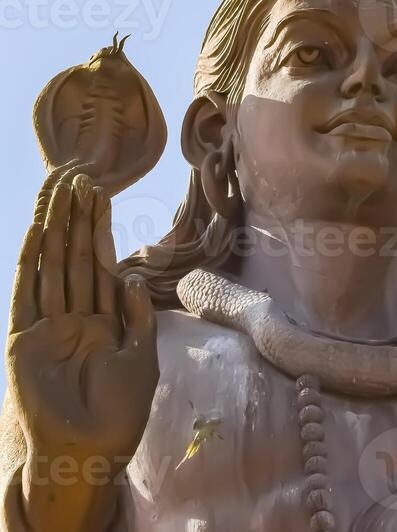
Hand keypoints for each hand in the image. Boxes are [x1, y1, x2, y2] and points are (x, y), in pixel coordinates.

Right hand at [6, 174, 157, 502]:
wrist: (91, 451)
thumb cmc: (120, 411)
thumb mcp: (141, 355)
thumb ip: (136, 315)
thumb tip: (127, 276)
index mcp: (101, 320)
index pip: (98, 263)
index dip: (98, 228)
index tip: (100, 193)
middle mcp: (72, 317)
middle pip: (73, 256)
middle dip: (76, 217)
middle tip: (79, 176)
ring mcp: (46, 326)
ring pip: (51, 265)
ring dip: (56, 227)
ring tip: (59, 191)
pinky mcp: (23, 341)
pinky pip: (27, 294)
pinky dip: (32, 262)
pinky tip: (40, 232)